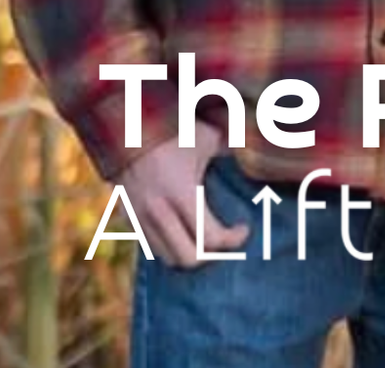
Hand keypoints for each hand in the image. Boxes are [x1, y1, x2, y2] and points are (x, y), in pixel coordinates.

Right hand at [123, 125, 246, 267]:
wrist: (126, 125)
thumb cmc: (174, 130)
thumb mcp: (209, 138)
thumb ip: (233, 153)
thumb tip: (258, 156)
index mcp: (180, 194)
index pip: (209, 239)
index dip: (233, 240)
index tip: (244, 228)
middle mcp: (156, 211)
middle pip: (187, 259)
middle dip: (212, 255)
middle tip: (226, 239)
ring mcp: (137, 217)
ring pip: (166, 257)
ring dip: (190, 253)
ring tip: (207, 237)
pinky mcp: (126, 217)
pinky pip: (150, 246)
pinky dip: (170, 246)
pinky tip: (184, 230)